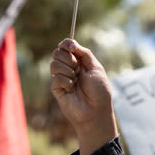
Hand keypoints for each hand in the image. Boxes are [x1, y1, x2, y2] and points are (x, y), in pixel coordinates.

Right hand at [50, 38, 117, 154]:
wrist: (96, 111)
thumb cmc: (99, 91)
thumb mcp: (96, 68)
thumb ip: (84, 53)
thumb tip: (71, 43)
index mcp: (79, 62)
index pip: (66, 47)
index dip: (66, 44)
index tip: (72, 47)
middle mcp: (68, 68)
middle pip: (57, 52)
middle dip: (68, 58)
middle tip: (78, 69)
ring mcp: (61, 78)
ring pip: (54, 64)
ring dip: (68, 70)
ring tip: (76, 81)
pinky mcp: (56, 89)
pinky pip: (56, 78)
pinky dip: (66, 82)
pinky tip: (72, 90)